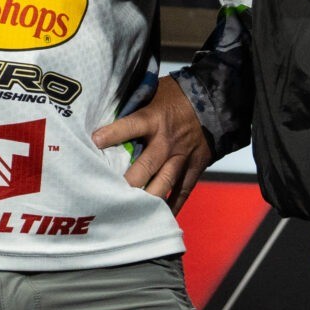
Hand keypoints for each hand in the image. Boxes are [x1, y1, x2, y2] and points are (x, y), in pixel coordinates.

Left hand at [92, 75, 212, 212]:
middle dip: (128, 182)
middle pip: (145, 166)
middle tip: (107, 194)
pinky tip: (155, 218)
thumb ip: (133, 105)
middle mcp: (167, 141)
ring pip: (163, 183)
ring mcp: (182, 157)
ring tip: (128, 212)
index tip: (94, 142)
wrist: (214, 102)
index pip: (131, 126)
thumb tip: (104, 111)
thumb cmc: (176, 95)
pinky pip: (182, 192)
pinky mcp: (194, 168)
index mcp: (154, 119)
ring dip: (146, 198)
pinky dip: (171, 206)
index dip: (112, 135)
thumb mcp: (153, 92)